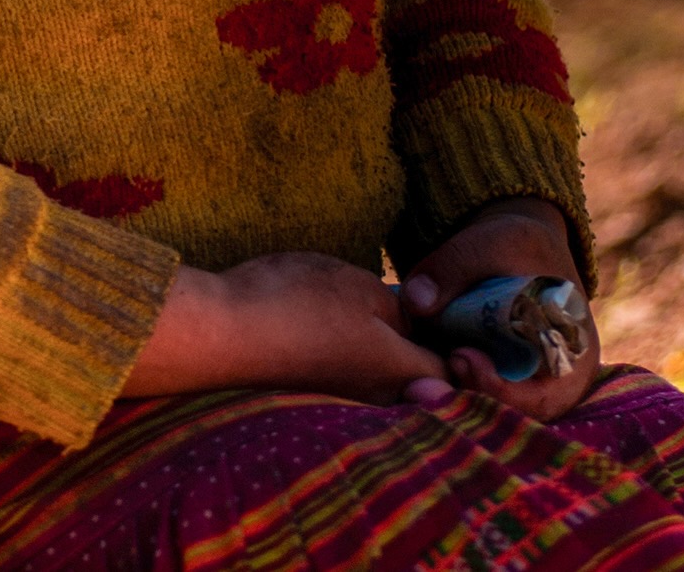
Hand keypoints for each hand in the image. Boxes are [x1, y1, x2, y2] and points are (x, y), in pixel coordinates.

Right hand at [124, 251, 443, 404]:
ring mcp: (343, 398)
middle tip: (410, 308)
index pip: (453, 371)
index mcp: (400, 368)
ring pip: (381, 377)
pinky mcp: (312, 392)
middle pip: (418, 379)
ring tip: (363, 309)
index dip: (459, 344)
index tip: (449, 314)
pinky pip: (348, 376)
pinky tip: (326, 322)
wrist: (223, 332)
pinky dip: (348, 353)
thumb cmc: (296, 302)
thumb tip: (421, 323)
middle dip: (421, 348)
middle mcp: (378, 395)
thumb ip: (402, 307)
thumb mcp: (359, 285)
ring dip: (381, 349)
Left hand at [398, 196, 600, 422]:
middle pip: (514, 413)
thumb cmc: (517, 245)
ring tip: (429, 359)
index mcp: (573, 354)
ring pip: (489, 409)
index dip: (503, 389)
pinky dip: (448, 380)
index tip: (461, 357)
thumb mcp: (494, 241)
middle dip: (473, 392)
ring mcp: (523, 386)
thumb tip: (415, 301)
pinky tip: (424, 358)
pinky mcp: (493, 380)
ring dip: (456, 389)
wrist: (517, 246)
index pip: (546, 397)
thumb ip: (455, 266)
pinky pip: (471, 393)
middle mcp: (554, 382)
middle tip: (441, 360)